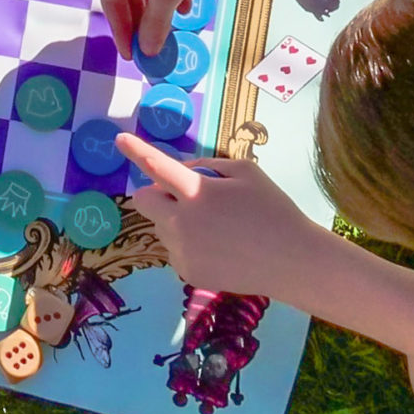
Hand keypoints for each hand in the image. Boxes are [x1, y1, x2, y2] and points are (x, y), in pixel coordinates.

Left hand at [120, 140, 323, 299]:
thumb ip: (205, 167)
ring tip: (215, 227)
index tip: (120, 140)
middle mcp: (182, 223)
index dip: (137, 151)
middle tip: (186, 196)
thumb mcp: (245, 172)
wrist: (294, 262)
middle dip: (157, 193)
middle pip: (144, 201)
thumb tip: (177, 172)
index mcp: (197, 192)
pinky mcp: (188, 273)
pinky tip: (218, 247)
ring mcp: (183, 252)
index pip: (157, 166)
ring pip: (160, 226)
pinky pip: (174, 249)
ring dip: (175, 220)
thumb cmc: (273, 210)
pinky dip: (186, 244)